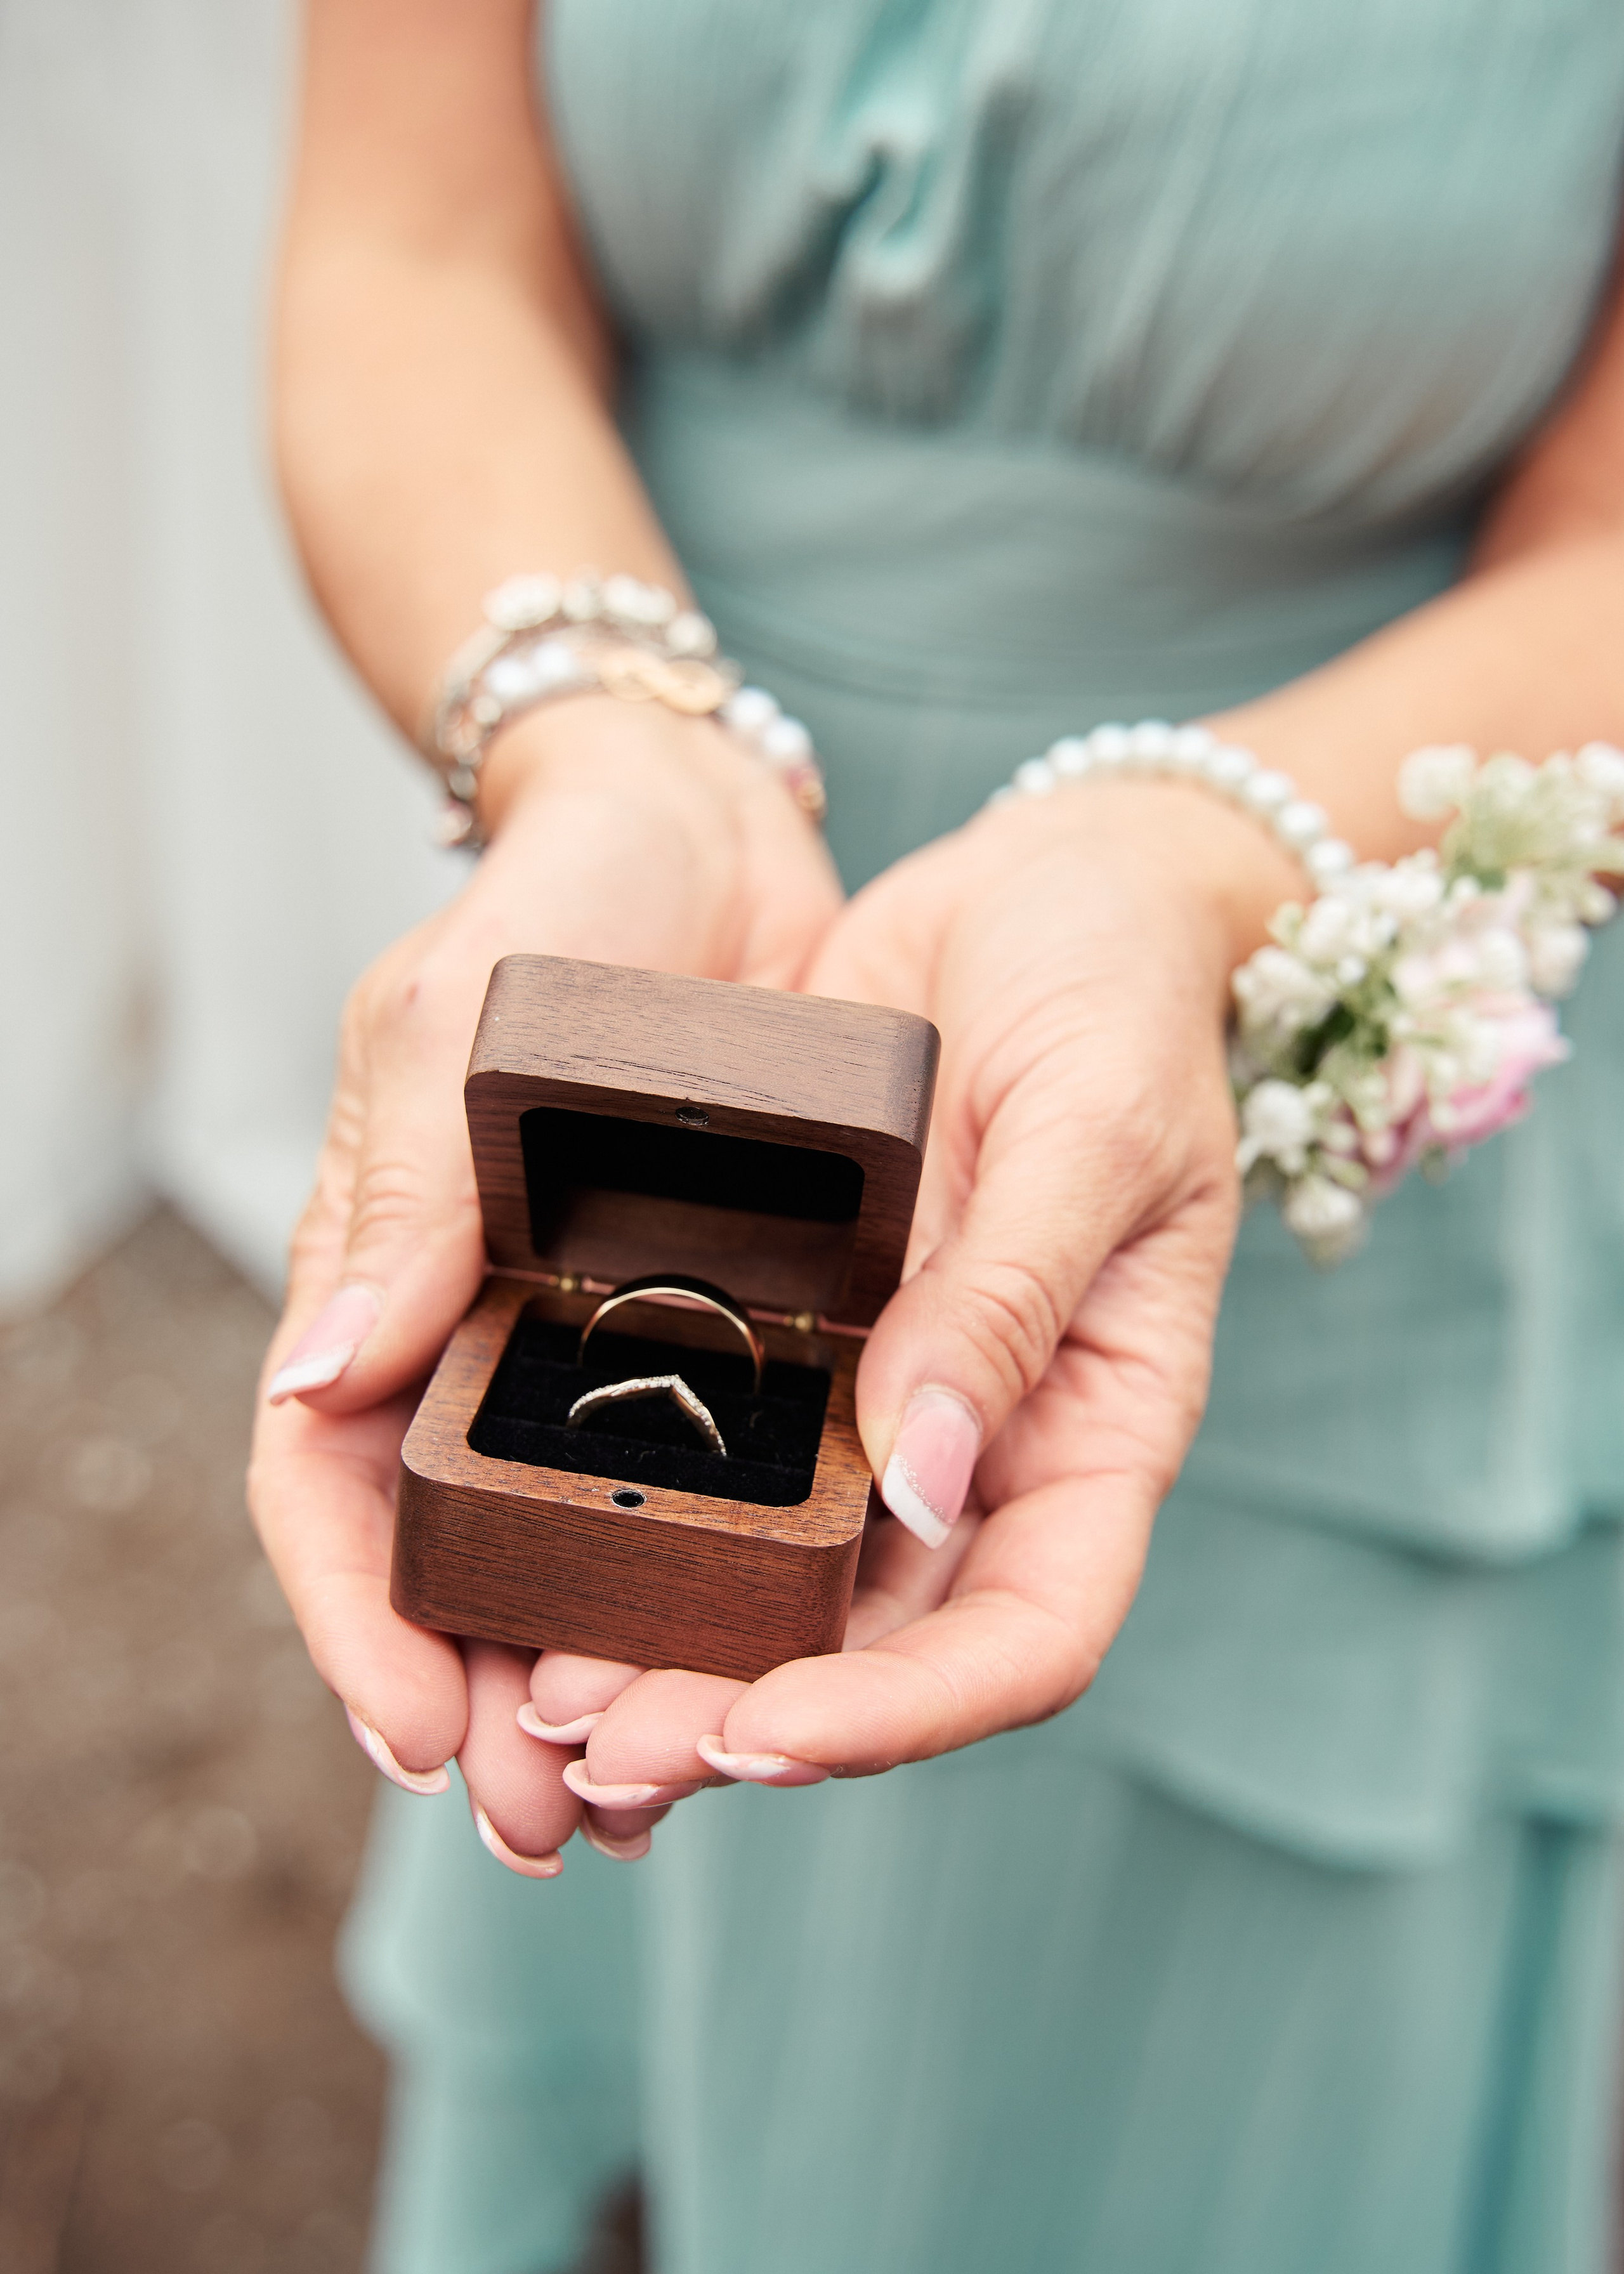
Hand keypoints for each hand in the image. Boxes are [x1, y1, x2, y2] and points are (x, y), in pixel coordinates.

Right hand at [247, 698, 841, 1865]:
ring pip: (567, 1545)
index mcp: (387, 1267)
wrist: (699, 818)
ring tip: (645, 1799)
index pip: (325, 1476)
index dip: (353, 1614)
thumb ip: (401, 1183)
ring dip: (592, 1678)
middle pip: (444, 1552)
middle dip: (481, 1697)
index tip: (417, 1731)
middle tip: (545, 1824)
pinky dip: (703, 1582)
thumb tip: (321, 1381)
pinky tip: (753, 1669)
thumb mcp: (458, 1008)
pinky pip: (698, 1475)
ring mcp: (593, 1328)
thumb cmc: (564, 892)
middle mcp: (479, 1322)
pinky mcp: (713, 1313)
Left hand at [505, 777, 1300, 1845]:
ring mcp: (885, 1390)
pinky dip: (639, 1514)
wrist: (1050, 885)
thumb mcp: (1092, 1128)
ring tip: (532, 1689)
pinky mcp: (799, 1323)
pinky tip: (529, 1542)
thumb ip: (1011, 1302)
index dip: (901, 1713)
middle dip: (739, 1712)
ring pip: (780, 1575)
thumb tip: (924, 1484)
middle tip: (589, 1745)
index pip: (1024, 1634)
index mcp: (1093, 1427)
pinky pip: (719, 1449)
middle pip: (874, 1641)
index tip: (759, 1734)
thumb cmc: (1118, 992)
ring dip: (666, 1647)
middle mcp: (984, 1439)